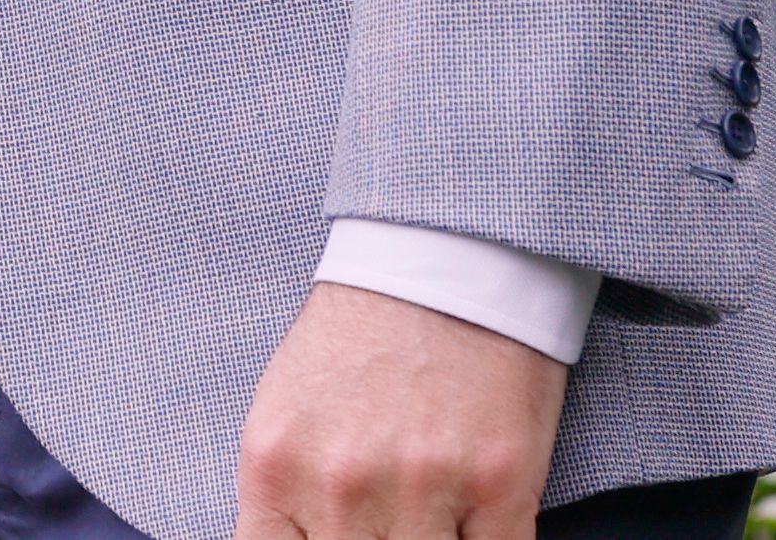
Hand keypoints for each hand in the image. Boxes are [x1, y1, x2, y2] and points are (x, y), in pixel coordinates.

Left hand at [237, 281, 567, 539]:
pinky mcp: (500, 484)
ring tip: (432, 516)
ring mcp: (422, 487)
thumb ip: (283, 496)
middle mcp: (342, 484)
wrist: (442, 261)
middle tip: (385, 525)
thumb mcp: (285, 413)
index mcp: (275, 466)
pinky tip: (474, 522)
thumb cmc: (361, 338)